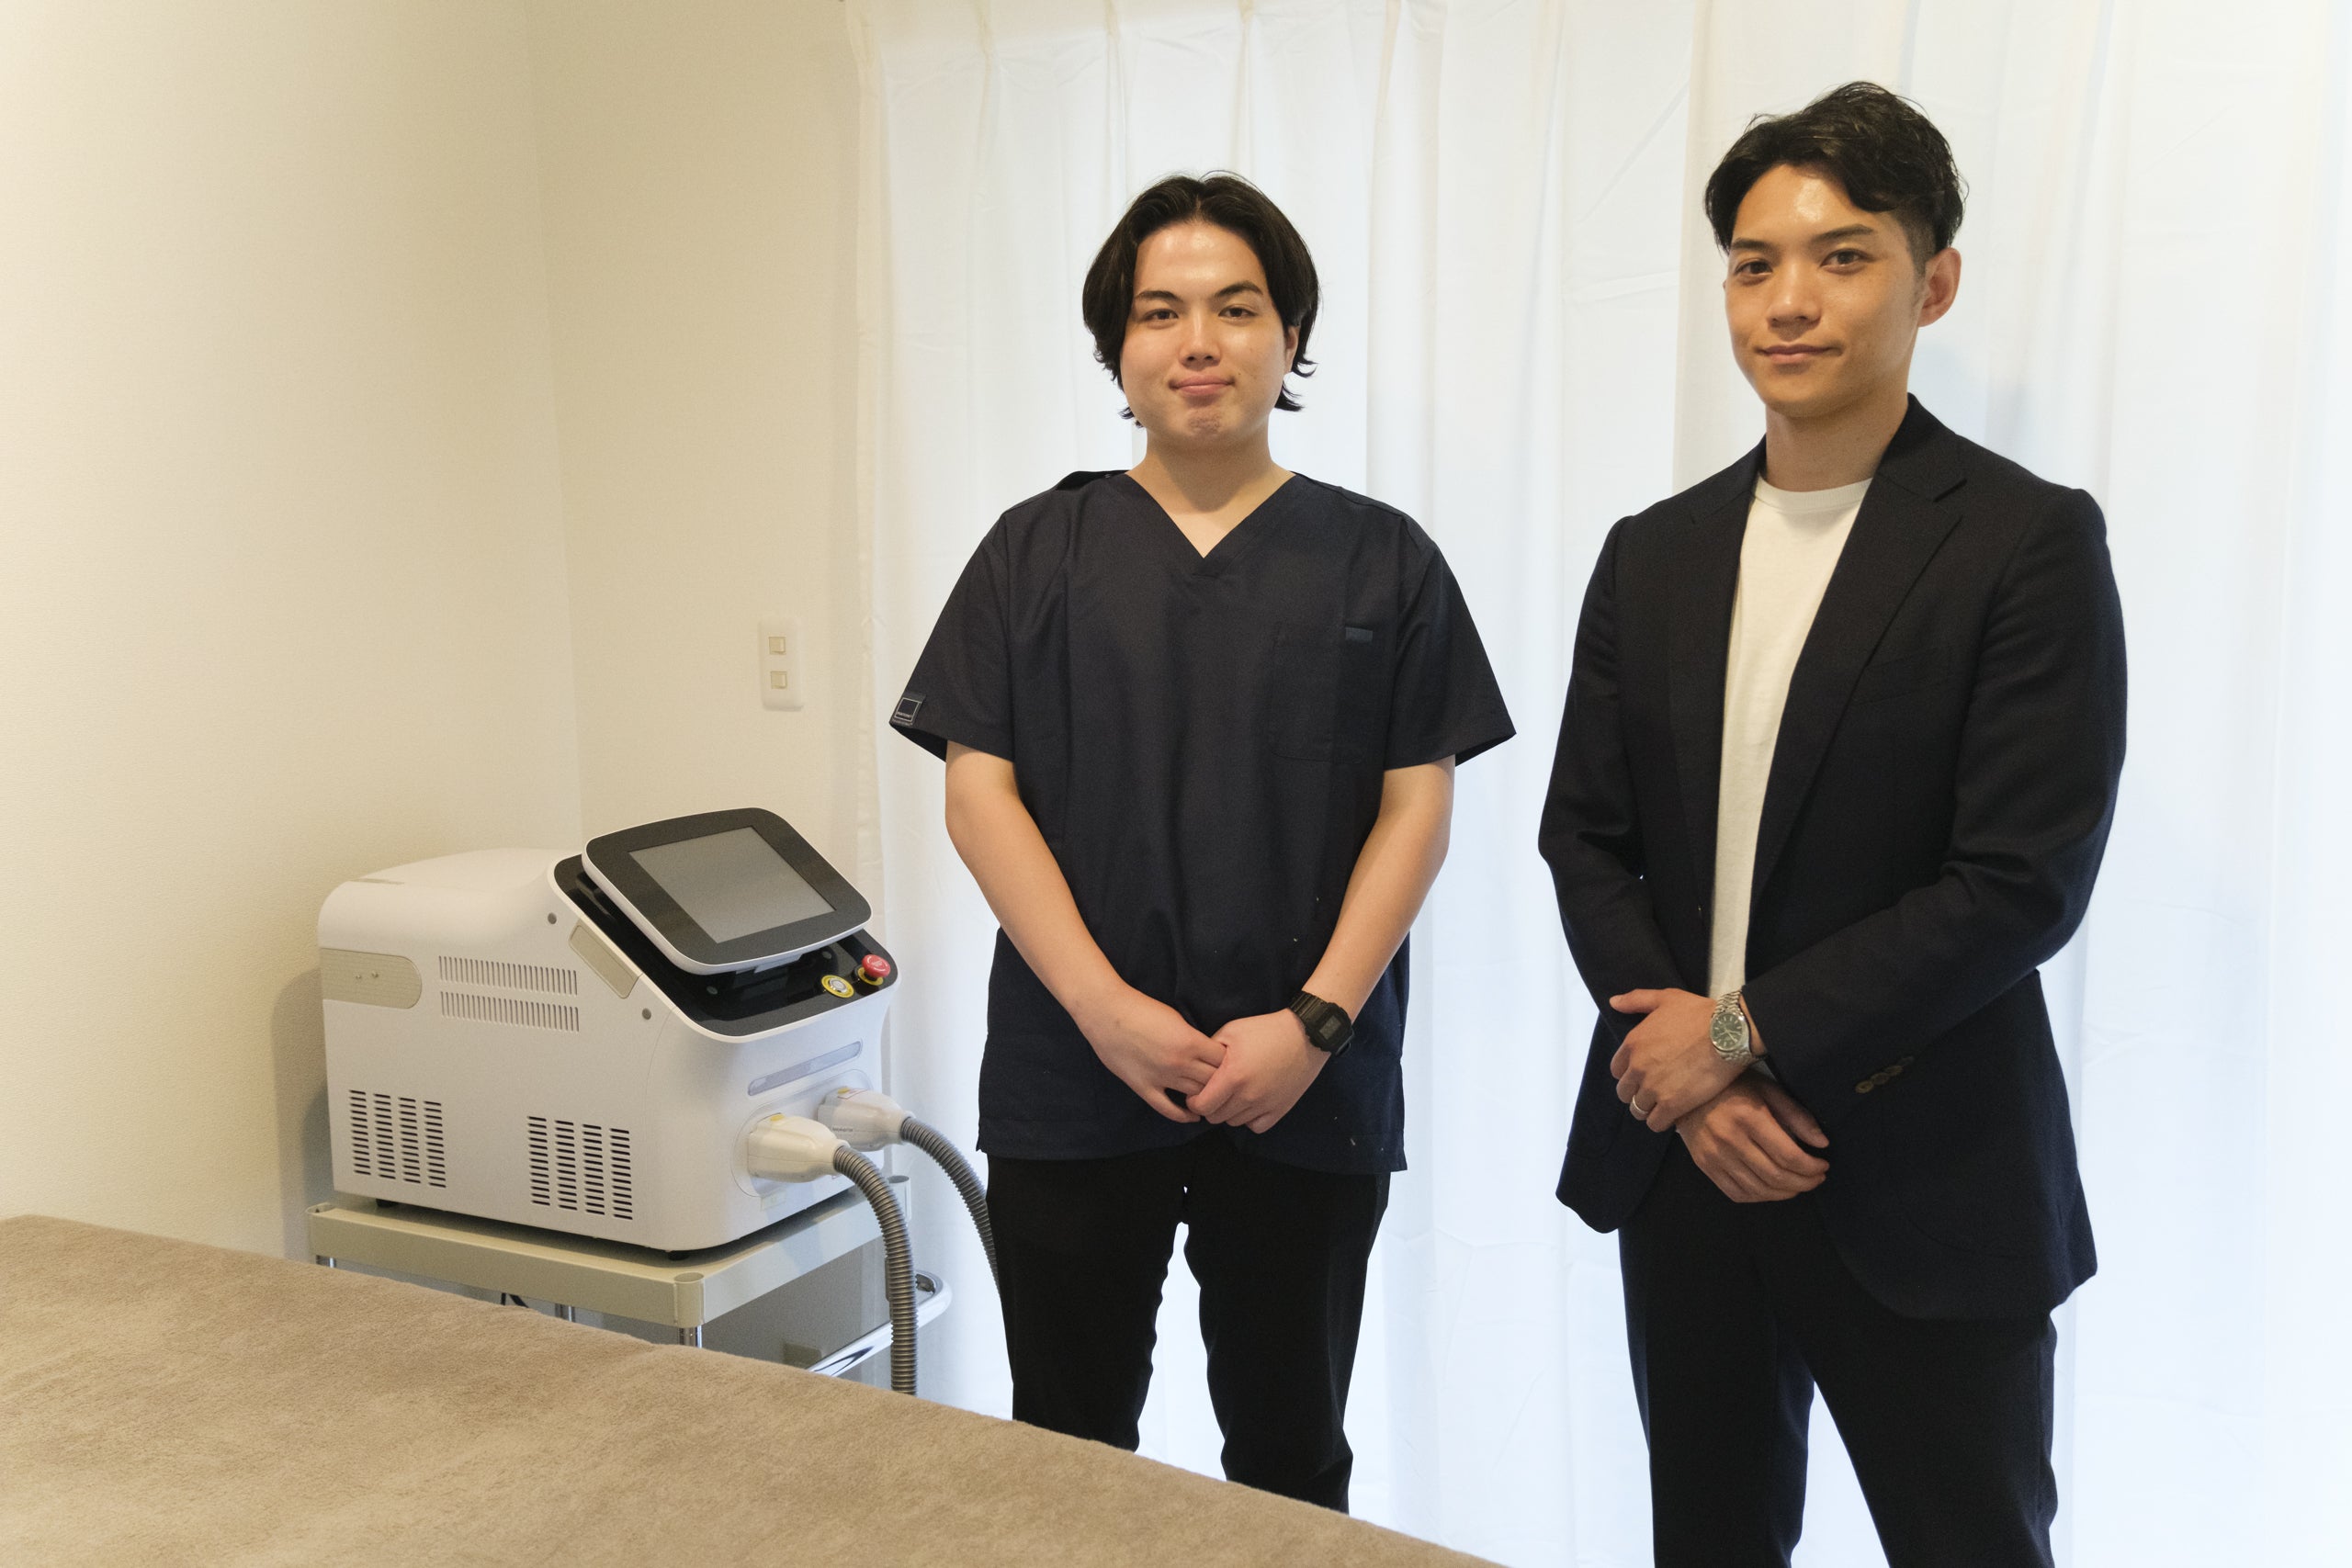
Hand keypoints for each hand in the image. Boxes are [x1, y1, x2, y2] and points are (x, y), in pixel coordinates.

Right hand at [1073, 985, 1224, 1122]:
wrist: (1106, 1013)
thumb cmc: (1141, 1009)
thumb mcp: (1176, 1018)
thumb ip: (1193, 1038)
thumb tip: (1209, 1053)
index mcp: (1189, 1041)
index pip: (1223, 1060)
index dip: (1230, 1061)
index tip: (1230, 1062)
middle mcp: (1179, 1062)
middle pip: (1213, 1080)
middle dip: (1222, 1081)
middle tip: (1225, 1082)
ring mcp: (1161, 1077)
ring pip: (1195, 1095)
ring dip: (1205, 1096)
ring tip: (1212, 1097)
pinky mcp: (1144, 1087)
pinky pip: (1168, 1109)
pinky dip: (1184, 1115)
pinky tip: (1193, 1115)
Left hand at [1189, 1009, 1327, 1133]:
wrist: (1304, 1036)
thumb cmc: (1266, 1030)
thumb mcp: (1231, 1031)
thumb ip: (1209, 1051)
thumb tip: (1196, 1066)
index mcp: (1233, 1076)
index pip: (1202, 1106)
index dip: (1194, 1101)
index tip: (1197, 1092)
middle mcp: (1248, 1096)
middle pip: (1216, 1117)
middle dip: (1210, 1106)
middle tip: (1214, 1092)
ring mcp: (1266, 1105)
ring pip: (1234, 1122)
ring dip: (1229, 1111)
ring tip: (1233, 1094)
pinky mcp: (1280, 1109)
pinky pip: (1256, 1126)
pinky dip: (1249, 1118)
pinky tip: (1249, 1103)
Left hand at [1610, 988, 1742, 1130]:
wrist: (1729, 1033)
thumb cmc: (1699, 1014)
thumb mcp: (1666, 998)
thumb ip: (1637, 1000)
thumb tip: (1613, 1002)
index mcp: (1633, 1043)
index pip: (1617, 1070)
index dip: (1629, 1074)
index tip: (1643, 1075)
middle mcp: (1638, 1067)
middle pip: (1625, 1093)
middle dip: (1636, 1093)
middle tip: (1655, 1091)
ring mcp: (1653, 1088)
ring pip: (1638, 1110)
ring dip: (1648, 1109)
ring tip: (1663, 1105)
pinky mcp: (1672, 1104)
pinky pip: (1655, 1123)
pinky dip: (1661, 1122)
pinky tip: (1673, 1115)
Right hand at [1675, 1076, 1829, 1202]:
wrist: (1686, 1091)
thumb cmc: (1732, 1086)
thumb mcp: (1768, 1090)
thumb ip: (1797, 1115)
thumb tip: (1822, 1143)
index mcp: (1748, 1117)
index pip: (1788, 1155)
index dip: (1811, 1167)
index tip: (1823, 1165)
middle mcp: (1729, 1140)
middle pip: (1775, 1176)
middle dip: (1804, 1183)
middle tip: (1817, 1178)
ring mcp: (1714, 1156)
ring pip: (1758, 1189)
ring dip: (1785, 1193)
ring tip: (1799, 1185)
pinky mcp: (1704, 1167)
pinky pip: (1737, 1194)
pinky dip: (1760, 1197)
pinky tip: (1773, 1189)